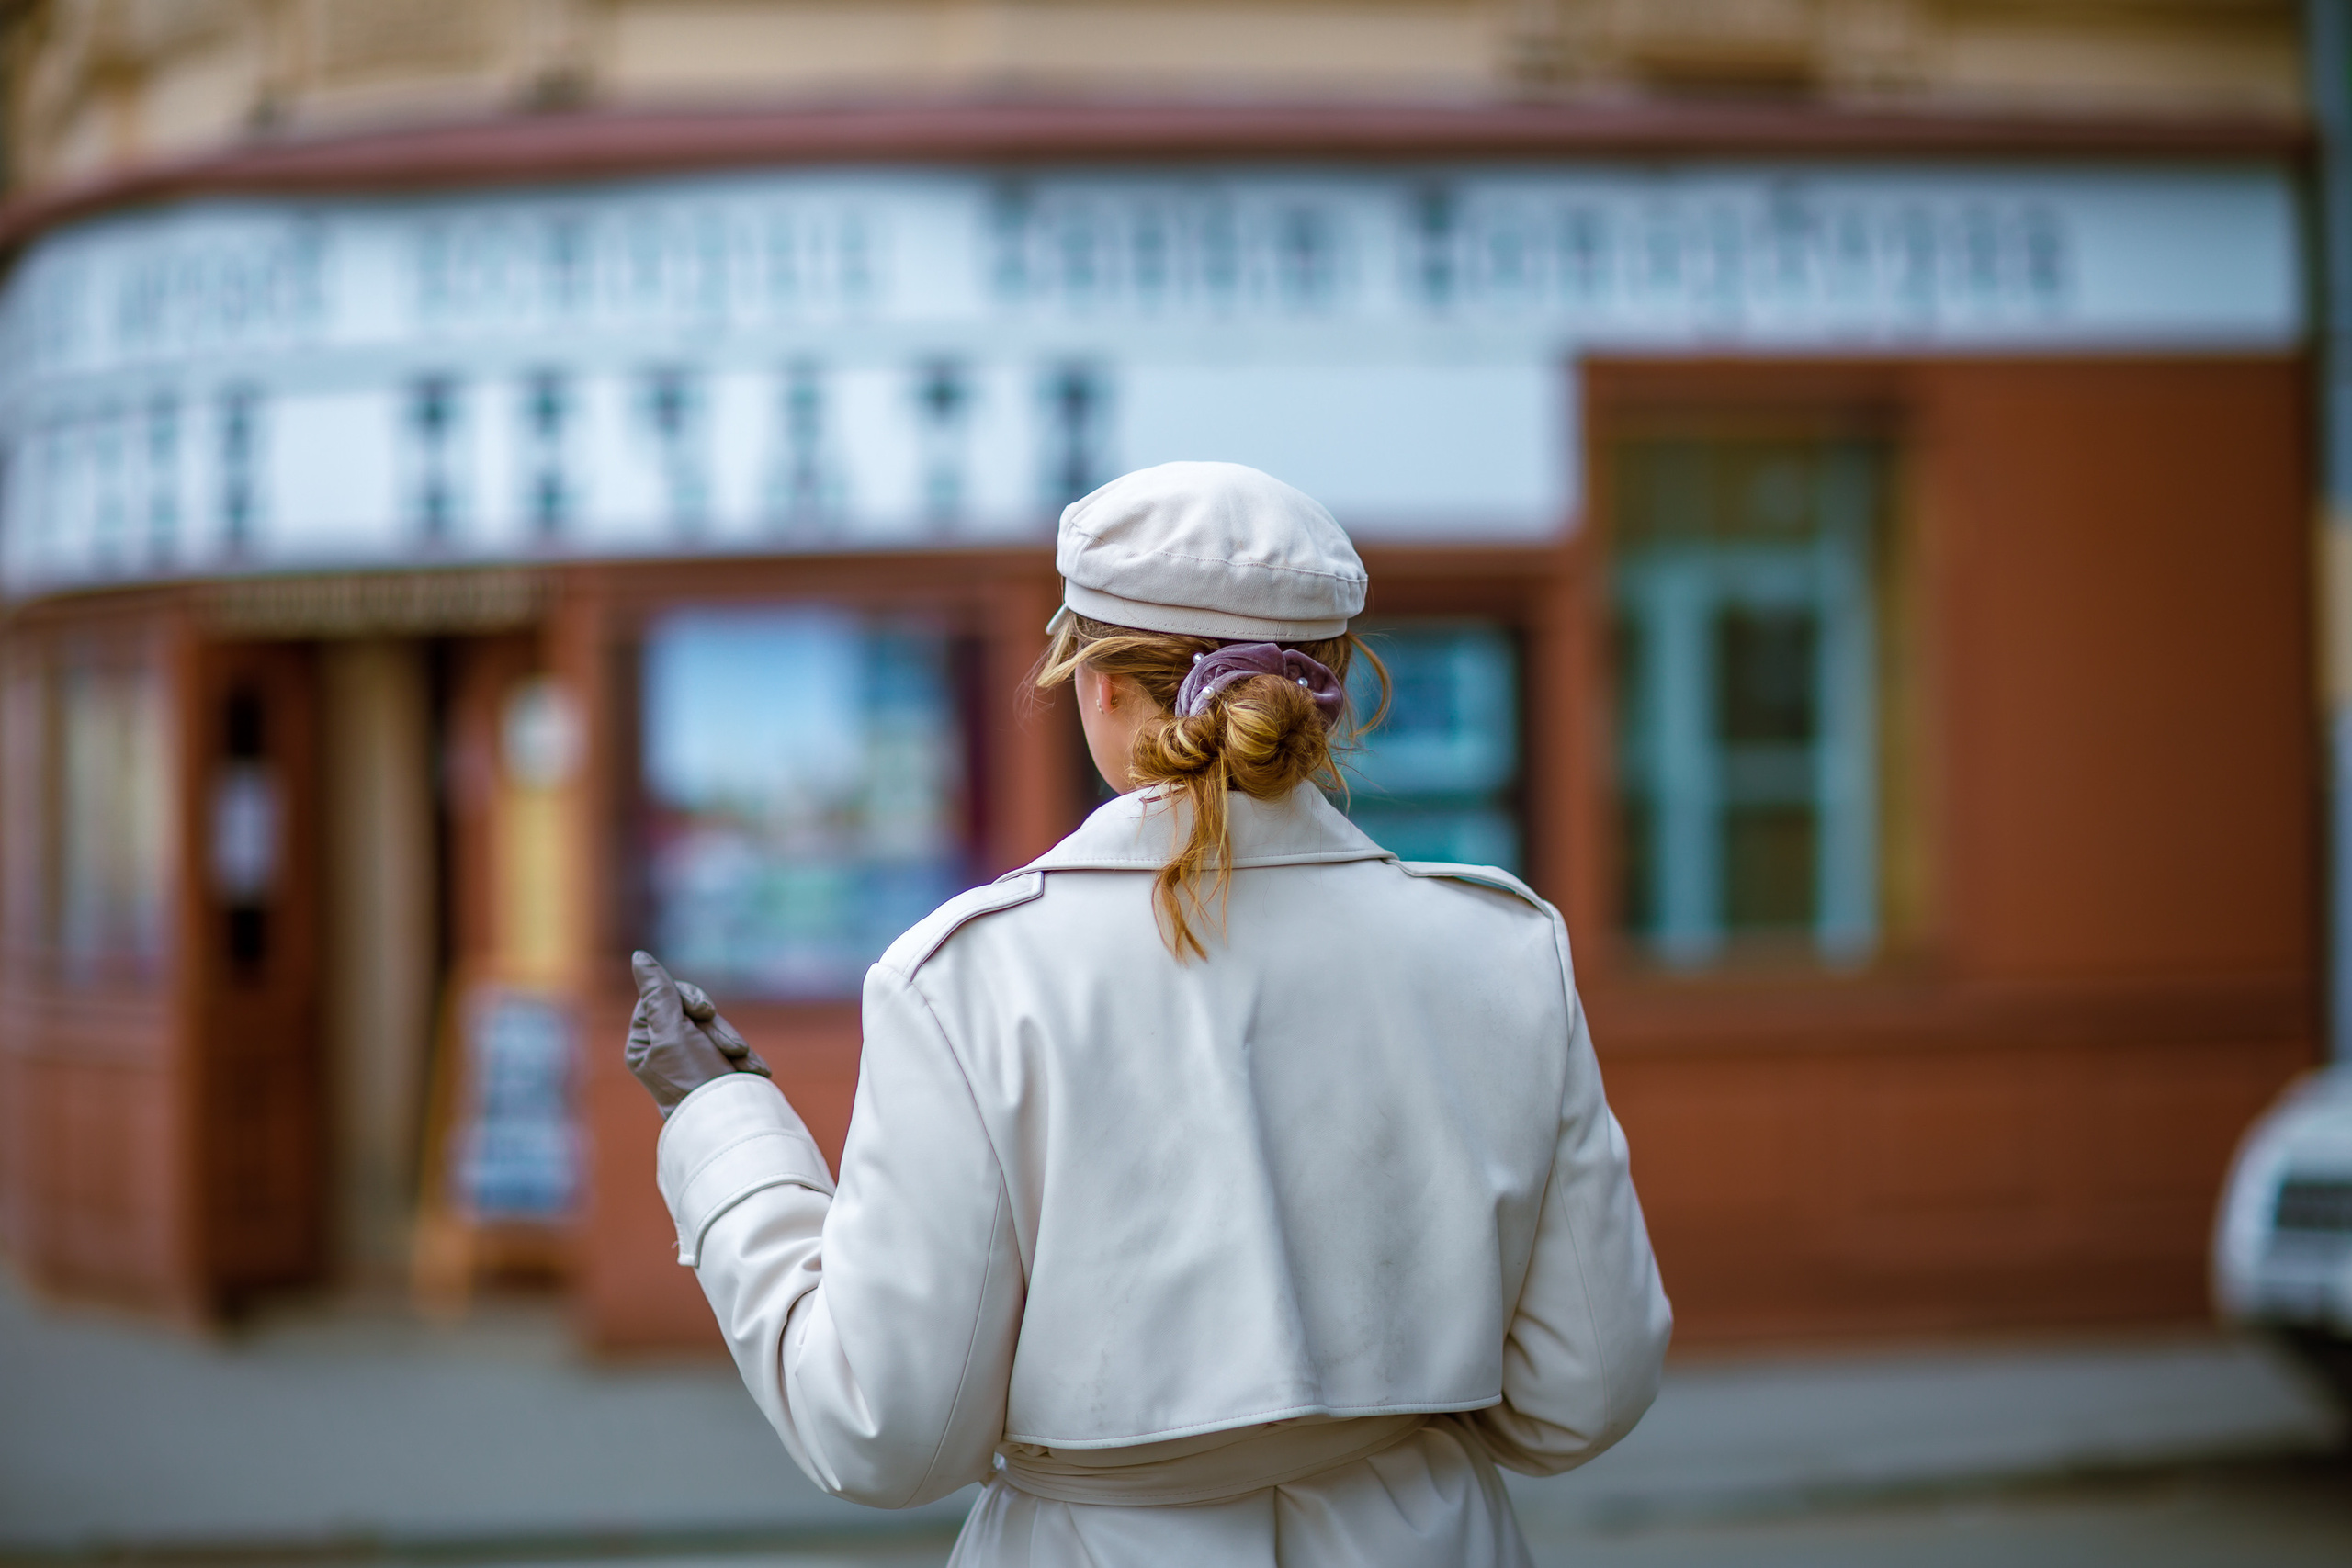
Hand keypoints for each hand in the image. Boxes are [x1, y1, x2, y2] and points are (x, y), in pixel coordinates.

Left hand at [625, 951, 770, 1116]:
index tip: (702, 1013)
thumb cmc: (694, 1079)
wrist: (730, 1121)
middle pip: (691, 1009)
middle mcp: (665, 1050)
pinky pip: (733, 1046)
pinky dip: (744, 1058)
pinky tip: (753, 1071)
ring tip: (741, 1064)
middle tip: (729, 1047)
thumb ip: (659, 994)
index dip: (686, 999)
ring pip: (716, 1026)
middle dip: (715, 1026)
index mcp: (643, 1044)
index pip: (662, 997)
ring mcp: (693, 1059)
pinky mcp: (718, 1068)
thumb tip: (640, 958)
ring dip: (733, 1044)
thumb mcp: (673, 1031)